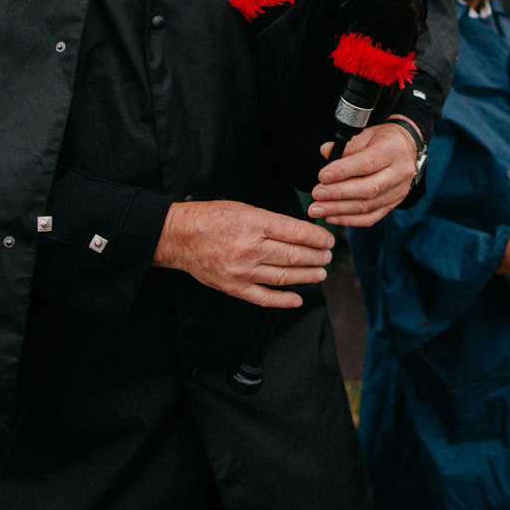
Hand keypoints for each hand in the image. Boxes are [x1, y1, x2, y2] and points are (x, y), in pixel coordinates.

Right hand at [152, 200, 332, 307]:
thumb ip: (272, 222)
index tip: (328, 240)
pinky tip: (298, 298)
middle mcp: (250, 248)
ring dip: (307, 276)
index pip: (296, 232)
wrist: (181, 237)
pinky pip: (264, 298)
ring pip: (284, 277)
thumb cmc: (213, 218)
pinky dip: (284, 300)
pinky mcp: (234, 288)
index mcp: (254, 223)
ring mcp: (242, 271)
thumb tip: (301, 232)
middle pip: (294, 256)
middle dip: (317, 257)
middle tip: (328, 256)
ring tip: (320, 273)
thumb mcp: (245, 209)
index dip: (317, 238)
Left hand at [308, 121, 417, 227]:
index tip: (322, 176)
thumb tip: (325, 151)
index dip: (343, 171)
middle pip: (369, 189)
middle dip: (339, 194)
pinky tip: (332, 217)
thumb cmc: (383, 140)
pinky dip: (350, 220)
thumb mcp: (367, 134)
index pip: (367, 163)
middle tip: (316, 195)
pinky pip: (371, 218)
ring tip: (318, 209)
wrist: (407, 148)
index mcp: (393, 150)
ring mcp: (399, 191)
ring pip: (368, 206)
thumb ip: (347, 145)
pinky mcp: (394, 204)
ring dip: (340, 210)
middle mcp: (400, 172)